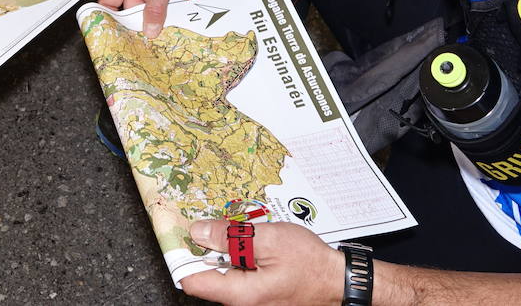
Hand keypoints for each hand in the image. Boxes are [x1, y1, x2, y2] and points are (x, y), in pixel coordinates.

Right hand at [96, 0, 194, 37]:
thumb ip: (155, 9)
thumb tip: (149, 30)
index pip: (108, 4)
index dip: (109, 20)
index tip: (116, 36)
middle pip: (132, 10)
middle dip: (143, 21)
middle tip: (151, 35)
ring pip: (150, 7)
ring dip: (159, 13)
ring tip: (168, 21)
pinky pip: (162, 1)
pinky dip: (169, 6)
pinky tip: (177, 9)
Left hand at [181, 221, 344, 305]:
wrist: (338, 281)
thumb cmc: (311, 264)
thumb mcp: (269, 240)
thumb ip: (231, 237)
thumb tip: (199, 232)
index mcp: (240, 294)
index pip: (192, 280)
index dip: (183, 254)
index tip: (182, 232)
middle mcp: (241, 303)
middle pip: (206, 274)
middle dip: (206, 247)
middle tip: (215, 222)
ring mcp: (249, 300)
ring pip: (222, 272)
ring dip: (225, 249)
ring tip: (241, 231)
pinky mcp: (257, 295)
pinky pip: (237, 274)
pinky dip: (238, 255)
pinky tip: (251, 242)